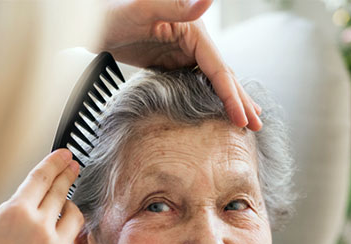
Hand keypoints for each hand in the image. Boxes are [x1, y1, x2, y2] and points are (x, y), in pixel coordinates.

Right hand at [0, 149, 83, 243]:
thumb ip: (13, 208)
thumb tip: (34, 197)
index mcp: (15, 212)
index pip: (42, 177)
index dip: (55, 162)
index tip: (65, 155)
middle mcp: (39, 227)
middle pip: (61, 191)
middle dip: (68, 175)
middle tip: (74, 166)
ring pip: (74, 216)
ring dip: (69, 207)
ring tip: (62, 208)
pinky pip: (69, 243)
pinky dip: (61, 239)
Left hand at [98, 0, 261, 130]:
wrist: (93, 20)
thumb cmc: (114, 10)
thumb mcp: (145, 8)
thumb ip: (177, 6)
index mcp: (194, 31)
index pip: (219, 69)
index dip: (232, 96)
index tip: (243, 119)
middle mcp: (193, 41)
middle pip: (222, 75)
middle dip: (240, 101)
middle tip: (257, 125)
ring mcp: (182, 52)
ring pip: (211, 81)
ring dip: (229, 100)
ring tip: (245, 119)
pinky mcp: (169, 61)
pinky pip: (194, 83)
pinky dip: (208, 97)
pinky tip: (214, 109)